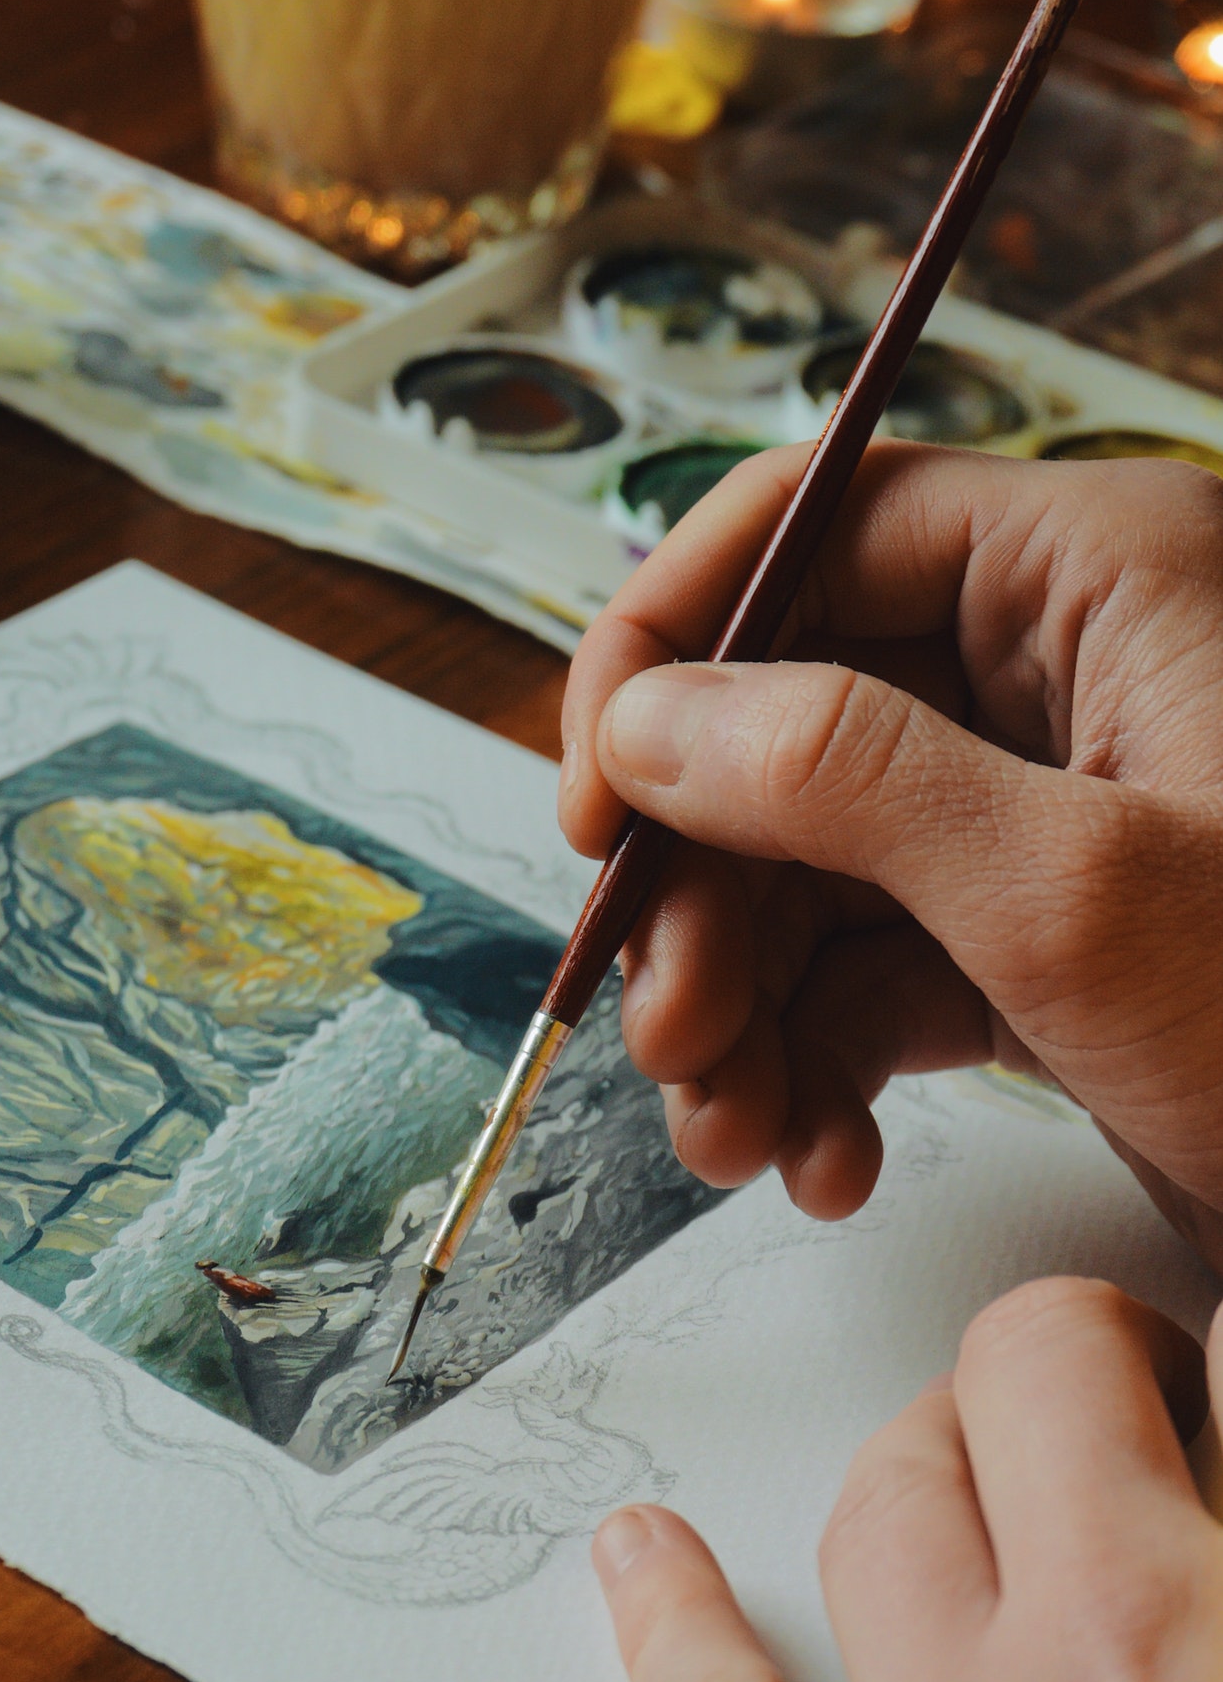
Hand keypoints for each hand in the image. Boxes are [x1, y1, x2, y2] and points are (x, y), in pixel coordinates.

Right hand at [559, 443, 1222, 1269]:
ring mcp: (1035, 808)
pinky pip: (869, 963)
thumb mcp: (1077, 895)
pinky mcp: (1029, 930)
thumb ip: (843, 778)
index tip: (593, 796)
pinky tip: (816, 1153)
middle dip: (704, 892)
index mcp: (1087, 572)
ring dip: (741, 1004)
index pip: (811, 527)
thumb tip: (646, 720)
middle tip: (668, 1028)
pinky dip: (817, 1061)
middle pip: (781, 722)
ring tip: (735, 1134)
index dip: (666, 646)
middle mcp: (1053, 669)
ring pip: (807, 864)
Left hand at [593, 1277, 1222, 1681]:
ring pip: (892, 1506)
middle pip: (1041, 1376)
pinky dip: (677, 1633)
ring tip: (956, 1427)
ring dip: (926, 1447)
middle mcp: (1095, 1674)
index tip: (1214, 1364)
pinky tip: (643, 1555)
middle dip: (1082, 1351)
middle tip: (1138, 1390)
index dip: (1218, 1350)